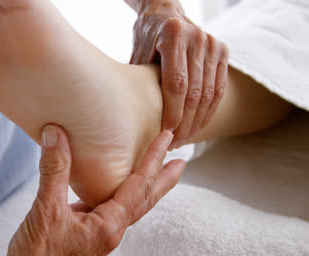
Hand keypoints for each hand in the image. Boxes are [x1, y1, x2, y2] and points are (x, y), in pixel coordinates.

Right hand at [0, 126, 184, 255]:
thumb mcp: (45, 210)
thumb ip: (54, 171)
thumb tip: (56, 134)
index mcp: (108, 225)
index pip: (139, 185)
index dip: (154, 159)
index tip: (167, 139)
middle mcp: (110, 230)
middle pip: (145, 200)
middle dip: (163, 179)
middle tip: (181, 161)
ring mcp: (99, 234)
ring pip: (130, 206)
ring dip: (145, 187)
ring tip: (154, 172)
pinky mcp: (86, 234)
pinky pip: (109, 209)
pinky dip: (117, 193)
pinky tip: (109, 186)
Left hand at [130, 0, 228, 148]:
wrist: (166, 13)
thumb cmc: (146, 38)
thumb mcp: (138, 54)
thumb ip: (140, 80)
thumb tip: (132, 118)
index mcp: (173, 36)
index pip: (176, 83)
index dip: (173, 112)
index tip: (165, 134)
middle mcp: (197, 37)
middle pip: (195, 92)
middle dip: (184, 123)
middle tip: (172, 143)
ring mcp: (212, 43)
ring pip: (209, 94)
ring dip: (197, 122)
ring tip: (183, 140)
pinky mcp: (222, 50)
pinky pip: (219, 89)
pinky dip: (208, 111)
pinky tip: (197, 126)